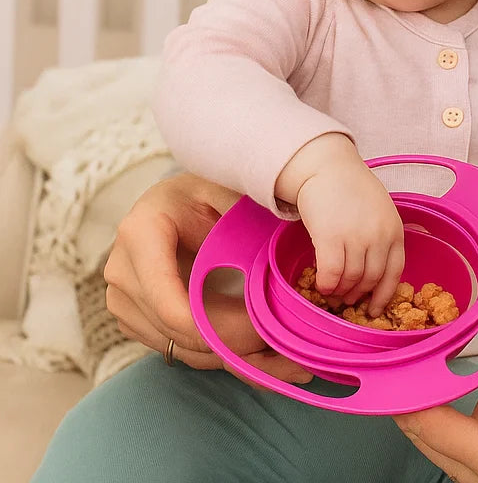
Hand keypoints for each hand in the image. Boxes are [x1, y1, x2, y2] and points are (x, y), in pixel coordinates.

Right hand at [103, 172, 311, 384]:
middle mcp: (122, 272)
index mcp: (141, 233)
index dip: (213, 324)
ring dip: (233, 358)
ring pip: (183, 348)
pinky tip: (263, 356)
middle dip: (233, 343)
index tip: (261, 330)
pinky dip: (222, 356)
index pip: (168, 299)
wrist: (176, 202)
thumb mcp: (224, 187)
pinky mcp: (137, 321)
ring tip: (286, 358)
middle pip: (177, 329)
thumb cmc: (206, 190)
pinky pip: (182, 350)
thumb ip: (243, 209)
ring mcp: (125, 301)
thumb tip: (284, 229)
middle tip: (287, 348)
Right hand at [276, 133, 404, 316]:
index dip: (383, 295)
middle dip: (358, 294)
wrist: (327, 168)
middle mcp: (379, 235)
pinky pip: (331, 274)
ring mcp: (356, 236)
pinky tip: (321, 284)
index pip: (394, 272)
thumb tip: (374, 271)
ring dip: (340, 291)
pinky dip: (326, 284)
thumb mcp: (380, 210)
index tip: (374, 309)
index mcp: (395, 229)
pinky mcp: (331, 237)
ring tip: (332, 290)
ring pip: (351, 279)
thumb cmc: (351, 188)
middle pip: (371, 279)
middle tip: (346, 299)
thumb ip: (382, 236)